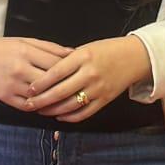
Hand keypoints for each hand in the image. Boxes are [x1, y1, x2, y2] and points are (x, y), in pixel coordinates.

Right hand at [0, 35, 72, 110]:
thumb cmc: (5, 47)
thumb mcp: (28, 41)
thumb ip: (51, 48)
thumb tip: (73, 53)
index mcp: (26, 52)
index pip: (55, 64)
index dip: (70, 70)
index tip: (79, 73)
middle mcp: (19, 69)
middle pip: (49, 82)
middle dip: (65, 86)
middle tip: (78, 89)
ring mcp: (12, 84)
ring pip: (40, 97)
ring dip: (54, 100)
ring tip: (67, 100)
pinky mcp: (5, 97)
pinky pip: (27, 106)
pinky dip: (40, 107)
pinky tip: (48, 106)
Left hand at [24, 36, 151, 121]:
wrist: (135, 57)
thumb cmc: (108, 50)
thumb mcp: (87, 48)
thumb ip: (68, 60)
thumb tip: (46, 71)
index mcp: (83, 57)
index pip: (56, 72)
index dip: (41, 82)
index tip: (29, 89)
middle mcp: (90, 73)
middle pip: (61, 91)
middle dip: (42, 100)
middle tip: (29, 104)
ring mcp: (98, 88)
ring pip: (70, 105)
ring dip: (53, 110)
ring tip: (41, 110)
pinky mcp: (105, 99)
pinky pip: (84, 112)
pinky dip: (70, 117)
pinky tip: (59, 116)